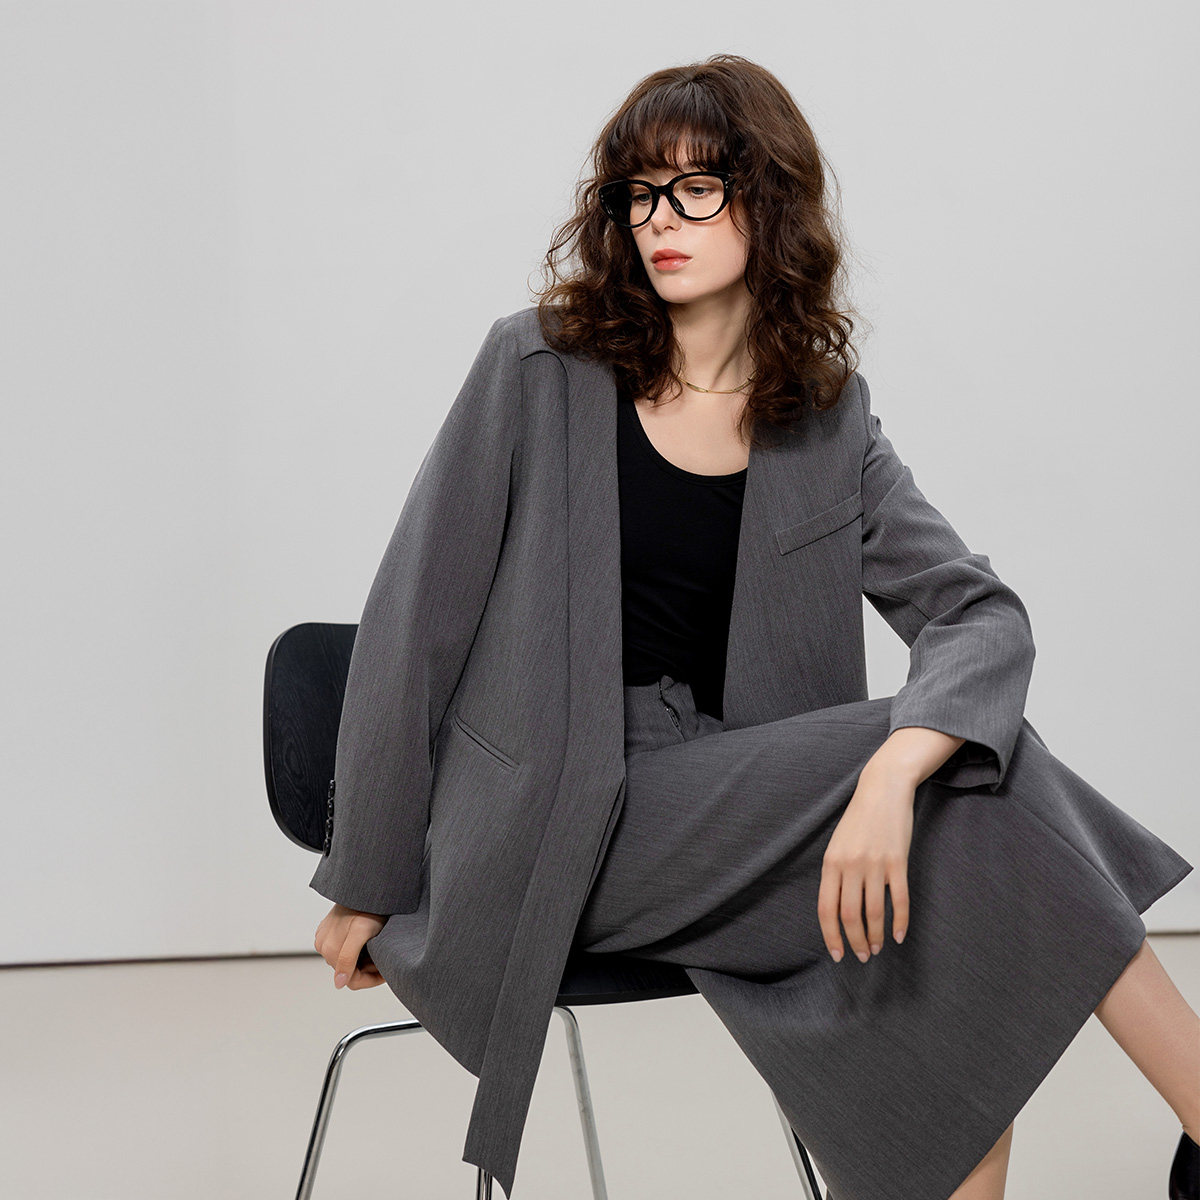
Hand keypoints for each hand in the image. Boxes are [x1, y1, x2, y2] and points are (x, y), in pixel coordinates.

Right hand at [314, 903, 386, 988]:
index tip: (386, 971)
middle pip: (349, 971)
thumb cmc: (366, 907)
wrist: (366, 887)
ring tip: (378, 947)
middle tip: (384, 957)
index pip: (351, 980)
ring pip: (347, 961)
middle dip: (368, 967)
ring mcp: (325, 938)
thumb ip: (347, 957)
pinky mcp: (329, 931)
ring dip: (364, 959)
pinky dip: (358, 950)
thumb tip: (338, 983)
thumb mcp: (361, 932)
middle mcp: (323, 946)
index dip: (371, 978)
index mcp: (329, 949)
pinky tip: (369, 940)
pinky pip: (343, 949)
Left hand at [818, 762, 913, 963]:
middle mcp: (850, 865)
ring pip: (873, 912)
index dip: (831, 935)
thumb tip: (837, 909)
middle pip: (850, 916)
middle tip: (862, 956)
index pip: (826, 909)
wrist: (883, 789)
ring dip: (875, 936)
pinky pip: (899, 900)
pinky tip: (899, 935)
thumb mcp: (838, 844)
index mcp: (831, 862)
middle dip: (855, 942)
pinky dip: (900, 922)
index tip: (838, 955)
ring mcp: (874, 864)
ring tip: (877, 949)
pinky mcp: (897, 862)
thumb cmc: (859, 819)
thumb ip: (836, 873)